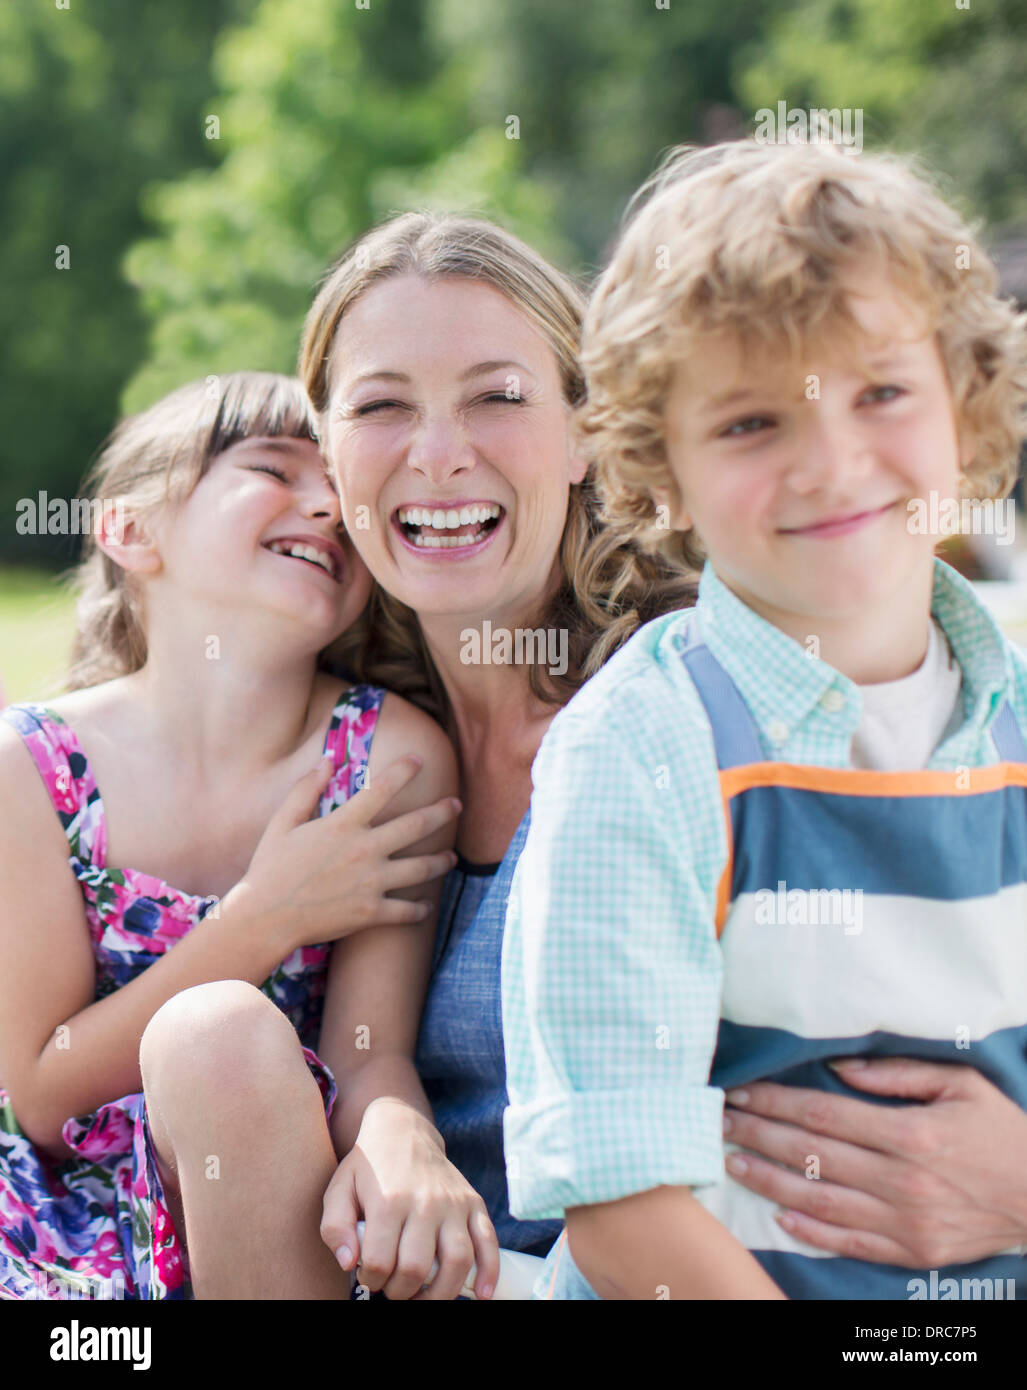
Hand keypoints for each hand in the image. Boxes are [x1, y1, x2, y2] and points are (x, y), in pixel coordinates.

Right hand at [226, 755, 458, 954]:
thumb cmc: (270, 868)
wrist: (266, 916)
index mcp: (344, 825)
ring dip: (441, 861)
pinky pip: (407, 911)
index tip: (419, 760)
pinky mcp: (372, 912)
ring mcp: (372, 882)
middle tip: (457, 805)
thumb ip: (305, 790)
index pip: (383, 788)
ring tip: (452, 858)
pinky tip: (426, 906)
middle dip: (442, 812)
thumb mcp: (282, 823)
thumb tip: (325, 761)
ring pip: (422, 869)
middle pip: (417, 826)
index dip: (404, 770)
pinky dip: (420, 909)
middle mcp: (365, 850)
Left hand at [320, 1098, 499, 1299]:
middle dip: (400, 1292)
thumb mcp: (339, 1190)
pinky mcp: (473, 1202)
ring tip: (424, 1297)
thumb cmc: (368, 1168)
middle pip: (416, 1269)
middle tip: (392, 1287)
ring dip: (440, 1294)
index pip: (379, 1263)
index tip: (368, 1275)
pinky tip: (481, 1293)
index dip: (370, 1280)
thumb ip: (335, 1228)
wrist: (402, 1130)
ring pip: (457, 1262)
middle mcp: (425, 1201)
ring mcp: (453, 1202)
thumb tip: (349, 1263)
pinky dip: (489, 1271)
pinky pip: (488, 1241)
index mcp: (388, 1200)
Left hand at [722, 1058, 1026, 1266]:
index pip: (822, 1113)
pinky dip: (811, 1231)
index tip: (741, 1091)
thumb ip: (897, 1073)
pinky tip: (779, 1216)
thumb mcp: (959, 1084)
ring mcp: (904, 1220)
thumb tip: (839, 1068)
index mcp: (910, 1133)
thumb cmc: (998, 1130)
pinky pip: (849, 1242)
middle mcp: (901, 1179)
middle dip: (758, 1134)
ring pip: (819, 1201)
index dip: (775, 1101)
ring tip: (733, 1162)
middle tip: (719, 1121)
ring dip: (769, 1182)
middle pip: (811, 1154)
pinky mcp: (911, 1251)